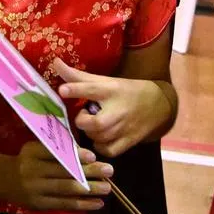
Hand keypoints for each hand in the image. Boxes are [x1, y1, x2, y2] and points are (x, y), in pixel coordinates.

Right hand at [8, 140, 111, 212]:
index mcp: (31, 152)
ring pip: (66, 189)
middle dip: (89, 171)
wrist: (3, 179)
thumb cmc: (26, 161)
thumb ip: (54, 150)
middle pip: (64, 171)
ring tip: (107, 188)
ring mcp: (36, 189)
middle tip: (109, 170)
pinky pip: (64, 204)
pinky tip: (97, 203)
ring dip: (89, 189)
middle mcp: (33, 170)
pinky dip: (82, 204)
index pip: (54, 152)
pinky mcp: (40, 204)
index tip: (93, 155)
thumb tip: (83, 152)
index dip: (74, 154)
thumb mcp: (34, 150)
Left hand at [55, 59, 174, 155]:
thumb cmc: (124, 91)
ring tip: (94, 124)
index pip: (90, 88)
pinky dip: (100, 146)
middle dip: (83, 121)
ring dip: (90, 132)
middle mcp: (117, 111)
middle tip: (84, 114)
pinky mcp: (130, 142)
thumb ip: (78, 76)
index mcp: (109, 90)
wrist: (158, 105)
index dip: (75, 89)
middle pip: (95, 123)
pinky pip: (108, 151)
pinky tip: (100, 137)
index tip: (62, 90)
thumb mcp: (104, 80)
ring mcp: (124, 129)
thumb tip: (54, 63)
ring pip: (99, 138)